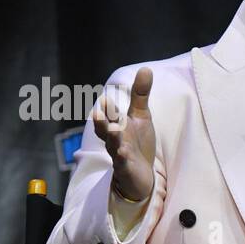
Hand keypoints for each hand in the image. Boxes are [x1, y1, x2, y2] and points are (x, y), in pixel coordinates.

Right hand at [92, 67, 155, 202]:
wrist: (140, 175)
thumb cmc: (137, 143)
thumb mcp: (140, 116)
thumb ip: (140, 94)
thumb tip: (146, 68)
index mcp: (115, 124)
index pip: (110, 114)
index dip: (108, 109)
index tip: (106, 99)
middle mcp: (114, 138)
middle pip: (105, 129)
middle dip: (102, 121)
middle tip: (98, 113)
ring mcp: (119, 154)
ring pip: (113, 145)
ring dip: (113, 137)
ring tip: (114, 130)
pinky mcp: (126, 169)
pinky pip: (123, 163)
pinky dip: (122, 159)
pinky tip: (123, 154)